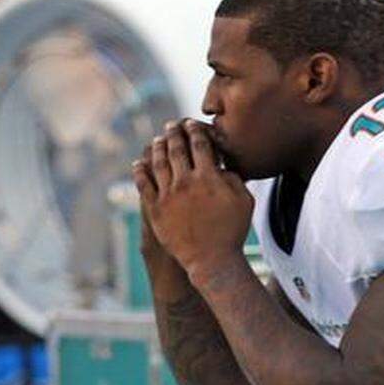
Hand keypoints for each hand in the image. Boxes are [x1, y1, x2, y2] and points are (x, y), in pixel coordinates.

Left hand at [132, 119, 253, 279]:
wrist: (212, 260)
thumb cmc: (232, 232)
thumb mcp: (245, 201)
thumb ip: (234, 178)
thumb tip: (222, 165)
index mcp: (209, 177)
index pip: (200, 144)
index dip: (195, 130)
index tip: (192, 124)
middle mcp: (186, 182)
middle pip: (176, 148)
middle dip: (174, 132)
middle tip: (172, 125)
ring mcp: (168, 195)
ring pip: (158, 162)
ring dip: (157, 147)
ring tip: (157, 140)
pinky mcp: (155, 209)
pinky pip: (143, 184)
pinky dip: (140, 170)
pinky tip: (139, 163)